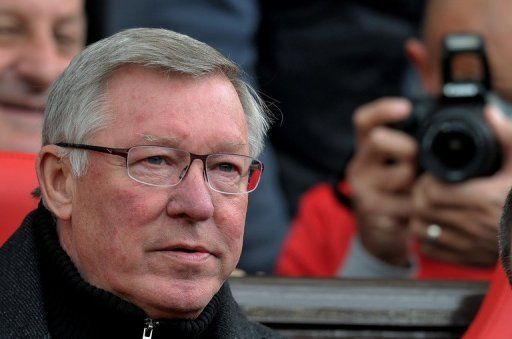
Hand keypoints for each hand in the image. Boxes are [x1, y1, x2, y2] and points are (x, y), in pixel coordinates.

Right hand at [347, 98, 417, 265]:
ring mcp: (361, 189)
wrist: (381, 235)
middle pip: (378, 139)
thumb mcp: (400, 167)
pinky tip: (416, 211)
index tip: (405, 107)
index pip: (363, 121)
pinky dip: (420, 206)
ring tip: (419, 192)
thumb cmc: (397, 194)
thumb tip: (448, 127)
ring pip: (402, 173)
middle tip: (418, 162)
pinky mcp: (371, 211)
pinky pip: (408, 202)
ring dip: (420, 181)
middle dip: (407, 147)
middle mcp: (358, 165)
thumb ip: (411, 148)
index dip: (382, 110)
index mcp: (366, 149)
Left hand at [410, 106, 511, 266]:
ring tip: (427, 206)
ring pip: (420, 231)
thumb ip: (506, 136)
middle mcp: (474, 226)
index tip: (431, 177)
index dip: (425, 182)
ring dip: (417, 216)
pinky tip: (435, 225)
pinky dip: (425, 238)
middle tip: (424, 188)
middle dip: (418, 196)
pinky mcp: (468, 260)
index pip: (432, 193)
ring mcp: (470, 246)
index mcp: (483, 199)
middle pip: (422, 210)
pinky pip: (430, 250)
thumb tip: (488, 111)